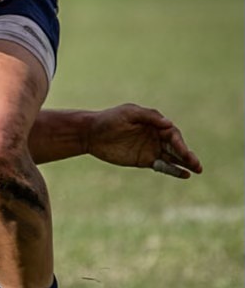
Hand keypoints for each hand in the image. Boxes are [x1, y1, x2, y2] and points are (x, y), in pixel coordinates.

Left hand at [84, 104, 201, 177]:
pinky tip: (185, 174)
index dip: (179, 142)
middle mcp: (156, 136)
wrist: (90, 133)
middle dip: (187, 155)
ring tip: (197, 169)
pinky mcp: (145, 160)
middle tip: (197, 164)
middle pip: (176, 146)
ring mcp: (151, 149)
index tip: (183, 150)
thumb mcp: (128, 113)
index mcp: (154, 123)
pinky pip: (163, 166)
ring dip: (185, 163)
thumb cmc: (109, 119)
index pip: (172, 133)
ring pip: (173, 157)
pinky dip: (173, 170)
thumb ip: (148, 117)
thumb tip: (169, 123)